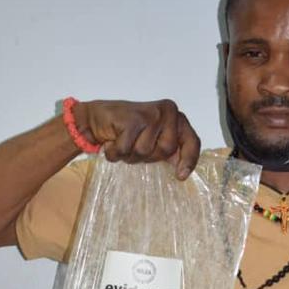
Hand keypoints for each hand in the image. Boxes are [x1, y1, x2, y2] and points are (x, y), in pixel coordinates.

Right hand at [73, 99, 200, 179]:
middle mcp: (166, 112)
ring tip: (123, 142)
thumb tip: (184, 170)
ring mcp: (149, 114)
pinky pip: (126, 149)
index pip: (192, 141)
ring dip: (130, 154)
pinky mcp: (132, 119)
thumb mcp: (153, 140)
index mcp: (175, 117)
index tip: (181, 176)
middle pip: (166, 150)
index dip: (189, 160)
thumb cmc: (127, 131)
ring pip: (145, 151)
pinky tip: (112, 140)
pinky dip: (116, 151)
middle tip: (134, 145)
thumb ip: (170, 149)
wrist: (96, 118)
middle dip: (148, 156)